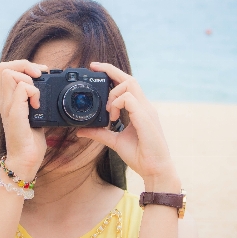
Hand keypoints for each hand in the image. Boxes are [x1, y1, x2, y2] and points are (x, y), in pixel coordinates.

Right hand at [0, 60, 48, 179]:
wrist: (25, 161)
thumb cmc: (30, 142)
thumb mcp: (36, 116)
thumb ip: (36, 103)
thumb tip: (48, 93)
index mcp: (9, 100)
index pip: (5, 70)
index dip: (23, 66)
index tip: (40, 75)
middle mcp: (5, 101)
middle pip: (3, 67)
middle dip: (25, 65)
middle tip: (39, 77)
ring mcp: (8, 107)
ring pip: (9, 74)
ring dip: (28, 79)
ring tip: (37, 94)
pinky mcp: (14, 114)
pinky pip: (22, 90)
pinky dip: (34, 92)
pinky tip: (38, 105)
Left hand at [76, 62, 180, 191]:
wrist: (155, 170)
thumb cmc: (140, 155)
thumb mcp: (115, 141)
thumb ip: (100, 133)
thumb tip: (81, 131)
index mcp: (139, 109)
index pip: (128, 83)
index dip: (112, 73)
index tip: (96, 68)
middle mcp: (144, 106)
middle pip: (130, 78)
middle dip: (111, 70)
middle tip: (94, 69)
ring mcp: (146, 110)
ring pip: (129, 84)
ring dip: (113, 94)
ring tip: (108, 112)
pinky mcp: (145, 117)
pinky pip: (129, 99)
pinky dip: (117, 104)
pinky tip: (113, 117)